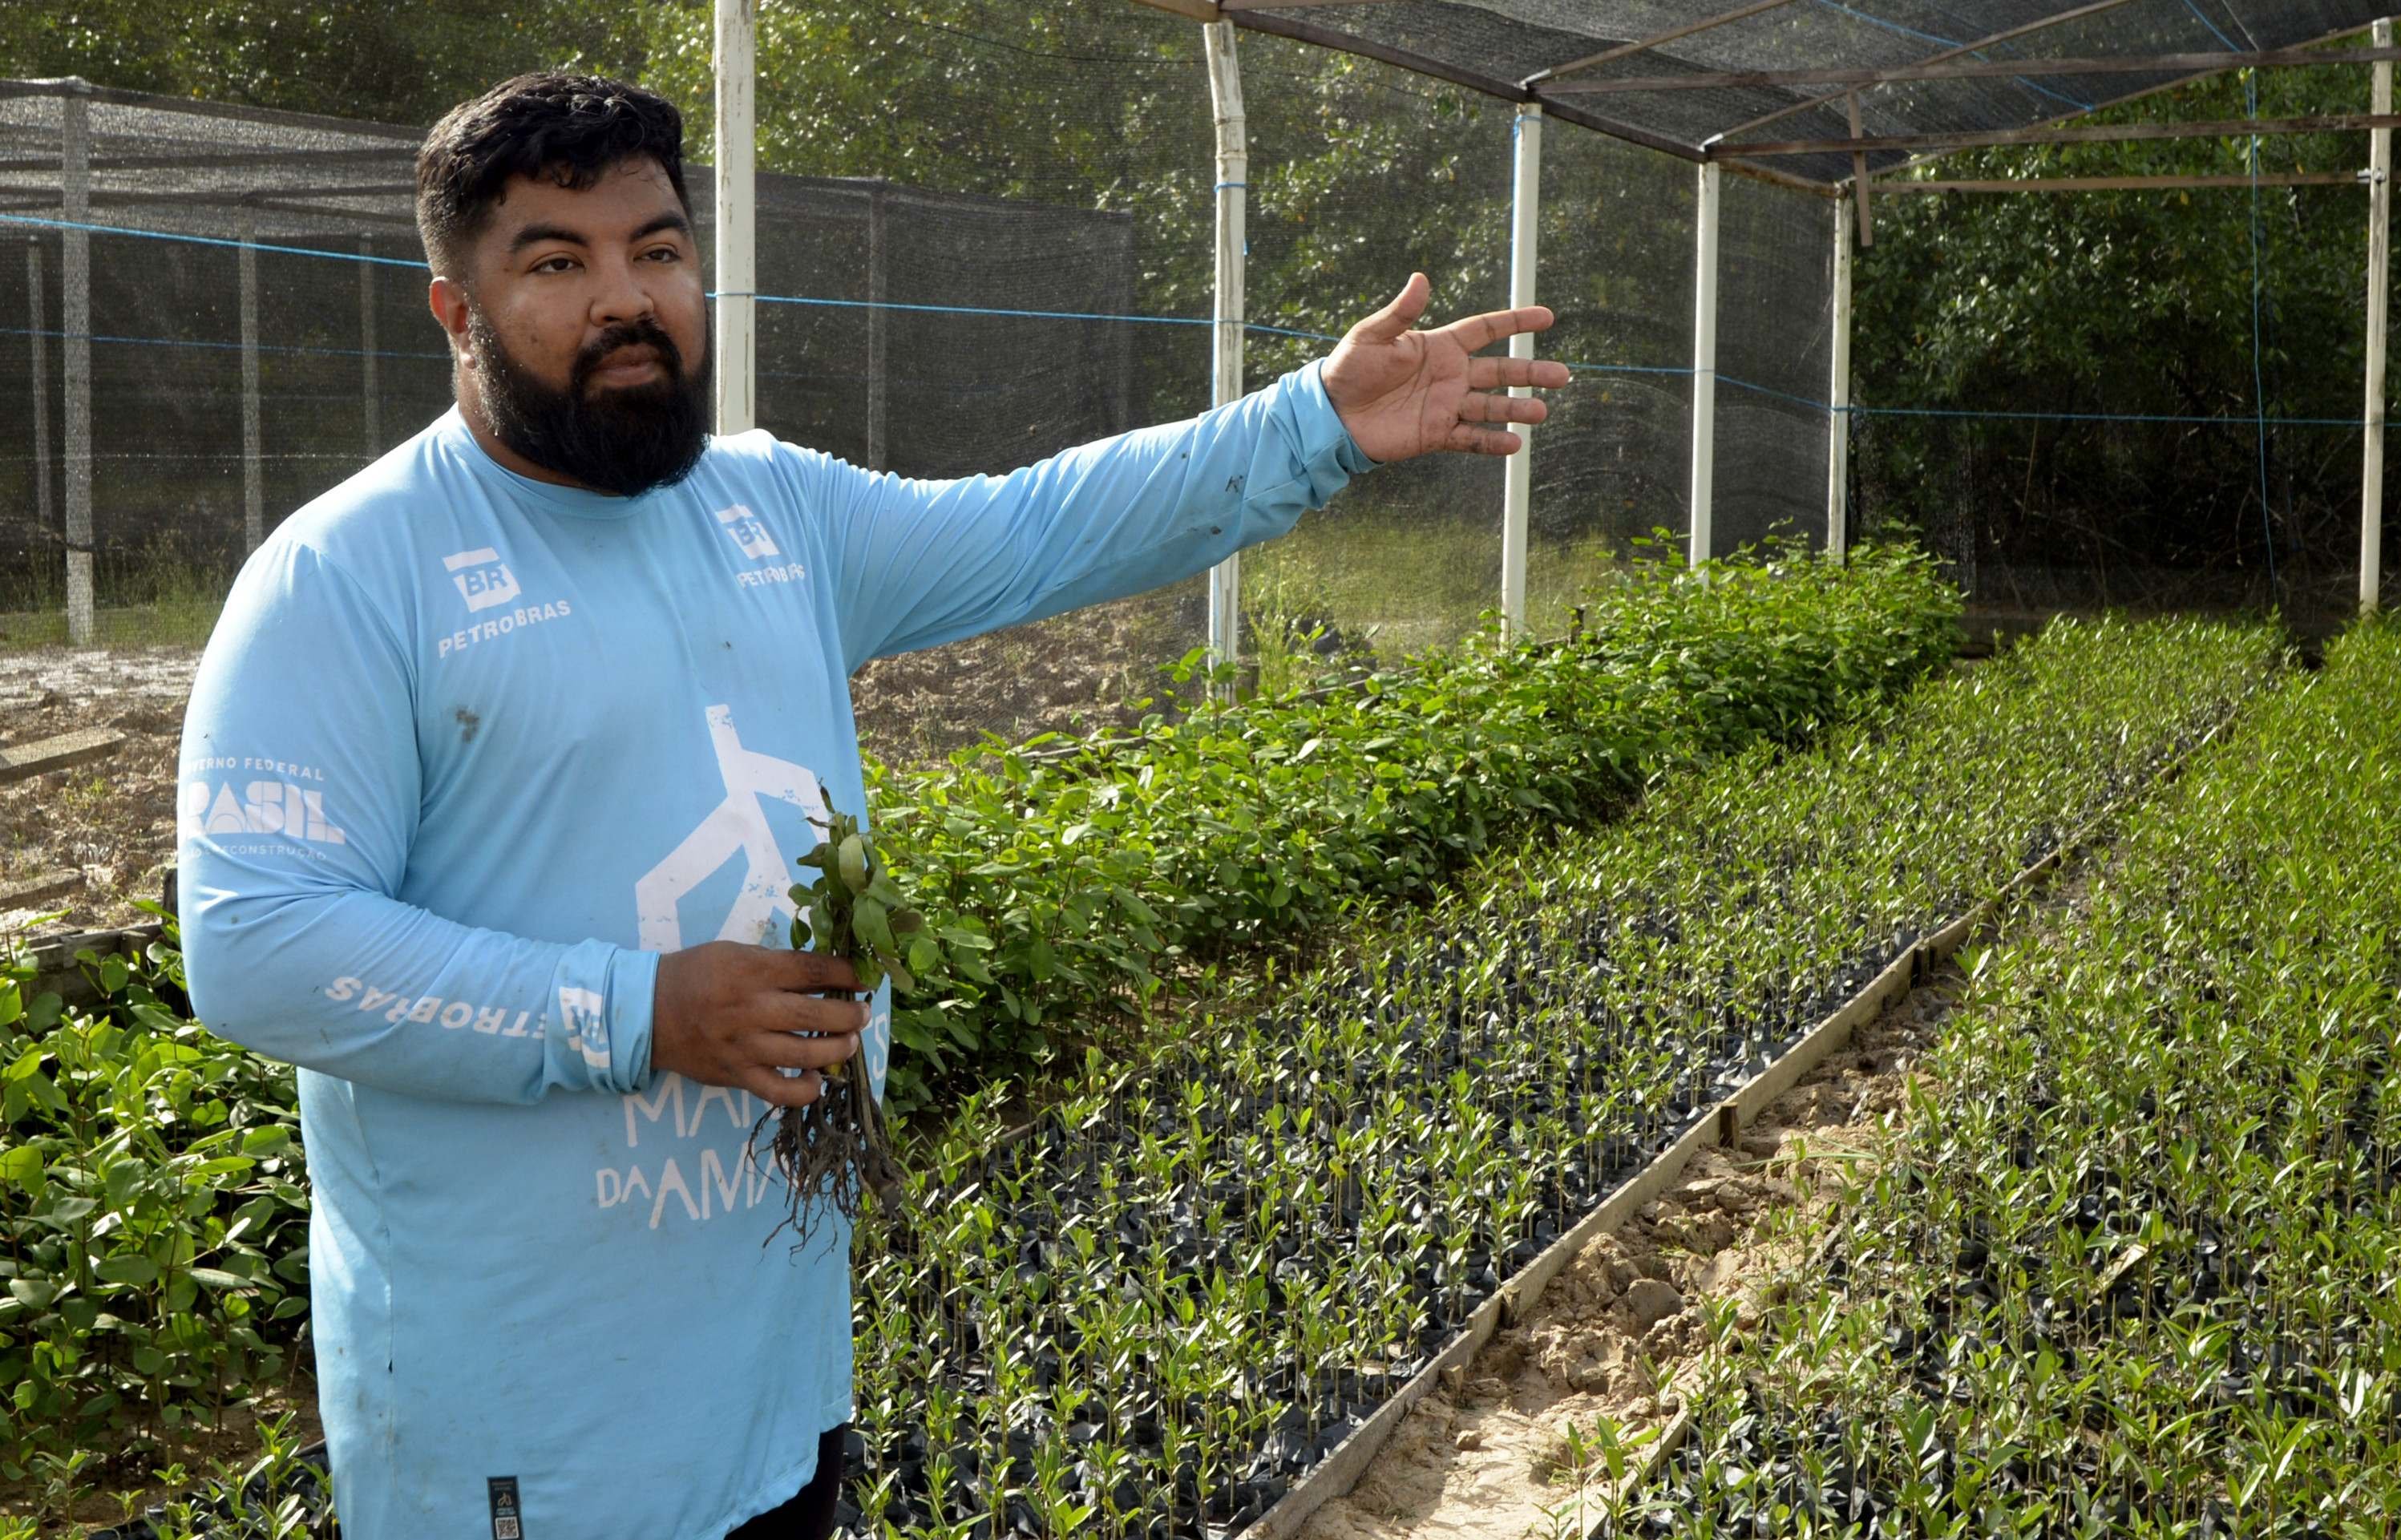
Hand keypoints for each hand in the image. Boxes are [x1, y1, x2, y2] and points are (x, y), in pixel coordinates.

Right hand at [650, 941, 863, 1108]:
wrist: (648, 1012)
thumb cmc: (696, 975)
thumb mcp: (735, 953)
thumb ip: (777, 964)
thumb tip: (826, 973)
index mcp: (753, 971)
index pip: (813, 971)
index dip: (847, 974)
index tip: (865, 978)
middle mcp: (752, 1009)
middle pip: (817, 1015)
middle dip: (851, 1015)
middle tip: (863, 1013)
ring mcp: (745, 1047)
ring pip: (806, 1055)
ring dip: (838, 1050)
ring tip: (849, 1042)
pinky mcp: (736, 1076)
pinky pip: (779, 1092)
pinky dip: (805, 1090)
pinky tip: (816, 1080)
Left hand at [1320, 272, 1570, 462]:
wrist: (1332, 414)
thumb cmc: (1348, 369)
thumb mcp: (1371, 336)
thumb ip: (1400, 313)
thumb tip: (1421, 279)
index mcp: (1439, 346)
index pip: (1486, 330)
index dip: (1516, 322)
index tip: (1547, 317)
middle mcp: (1450, 375)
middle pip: (1500, 371)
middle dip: (1531, 373)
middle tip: (1563, 376)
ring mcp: (1446, 406)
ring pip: (1492, 407)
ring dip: (1517, 410)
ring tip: (1542, 412)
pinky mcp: (1436, 433)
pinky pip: (1471, 439)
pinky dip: (1492, 442)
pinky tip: (1514, 444)